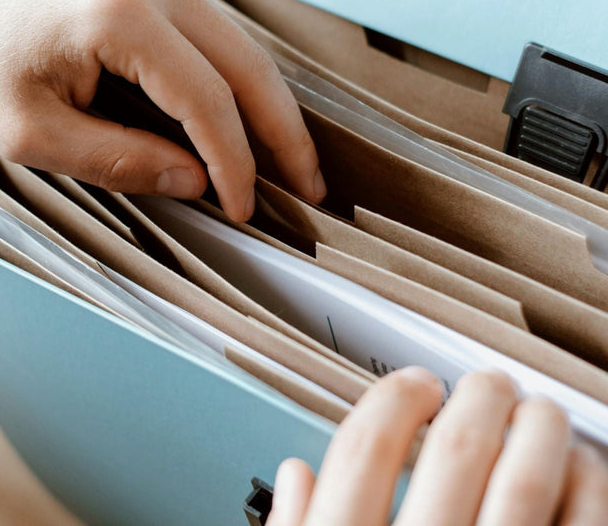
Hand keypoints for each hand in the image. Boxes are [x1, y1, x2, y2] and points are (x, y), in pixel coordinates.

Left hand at [0, 0, 324, 220]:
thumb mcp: (32, 132)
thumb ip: (122, 160)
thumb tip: (196, 180)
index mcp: (117, 14)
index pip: (208, 101)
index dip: (236, 163)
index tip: (245, 205)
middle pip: (248, 64)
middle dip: (284, 132)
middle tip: (310, 183)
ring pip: (239, 43)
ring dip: (267, 103)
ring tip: (287, 155)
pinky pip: (211, 27)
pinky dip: (233, 75)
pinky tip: (244, 111)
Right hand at [268, 368, 607, 524]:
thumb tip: (294, 477)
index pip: (364, 450)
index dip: (392, 400)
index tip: (413, 385)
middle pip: (456, 452)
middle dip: (477, 399)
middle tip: (486, 384)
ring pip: (526, 483)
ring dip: (538, 430)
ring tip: (538, 411)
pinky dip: (589, 488)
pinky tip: (583, 471)